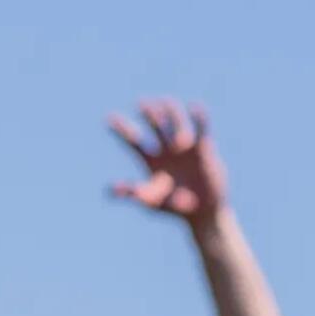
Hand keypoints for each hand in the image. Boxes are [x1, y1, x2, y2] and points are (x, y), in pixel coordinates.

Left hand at [107, 98, 230, 232]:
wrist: (202, 212)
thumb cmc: (173, 208)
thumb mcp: (151, 201)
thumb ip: (134, 193)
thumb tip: (112, 190)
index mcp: (151, 161)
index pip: (134, 142)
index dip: (122, 130)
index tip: (109, 118)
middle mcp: (166, 151)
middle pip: (155, 128)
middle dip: (149, 115)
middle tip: (141, 103)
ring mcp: (186, 149)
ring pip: (177, 125)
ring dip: (172, 117)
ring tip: (166, 103)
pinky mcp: (204, 150)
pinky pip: (202, 130)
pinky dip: (199, 119)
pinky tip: (195, 106)